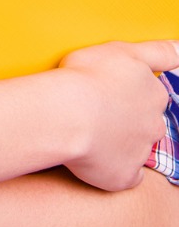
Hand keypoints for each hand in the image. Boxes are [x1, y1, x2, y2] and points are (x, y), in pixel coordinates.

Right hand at [58, 39, 177, 191]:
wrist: (67, 113)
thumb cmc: (89, 76)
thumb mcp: (124, 50)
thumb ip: (159, 52)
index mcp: (154, 94)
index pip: (153, 96)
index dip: (133, 94)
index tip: (114, 92)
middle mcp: (154, 124)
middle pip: (147, 124)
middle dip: (129, 120)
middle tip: (99, 110)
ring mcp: (141, 152)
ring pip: (137, 149)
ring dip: (121, 143)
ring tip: (90, 131)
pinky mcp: (124, 176)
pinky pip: (126, 176)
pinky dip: (116, 169)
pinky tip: (99, 158)